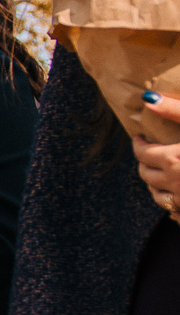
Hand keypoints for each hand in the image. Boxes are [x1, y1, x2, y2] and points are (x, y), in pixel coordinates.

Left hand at [133, 93, 179, 220]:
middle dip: (144, 163)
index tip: (141, 138)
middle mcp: (176, 184)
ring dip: (156, 184)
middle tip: (149, 153)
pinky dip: (173, 204)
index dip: (139, 144)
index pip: (142, 153)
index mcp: (174, 160)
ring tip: (162, 173)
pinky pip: (176, 214)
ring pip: (158, 197)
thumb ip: (176, 110)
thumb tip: (149, 100)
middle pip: (146, 175)